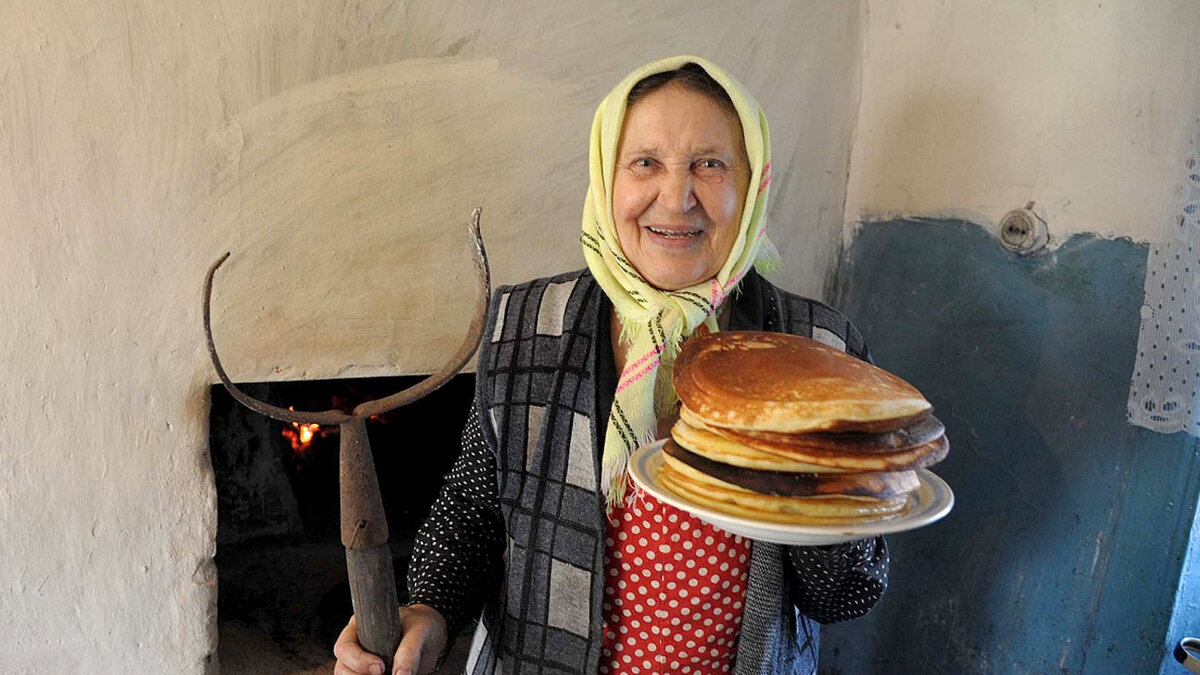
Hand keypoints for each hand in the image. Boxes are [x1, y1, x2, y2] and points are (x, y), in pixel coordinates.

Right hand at [333, 604, 448, 674]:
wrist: (431, 637)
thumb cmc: (421, 626)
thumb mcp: (419, 631)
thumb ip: (409, 651)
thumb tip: (400, 674)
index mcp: (360, 626)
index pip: (345, 646)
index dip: (358, 660)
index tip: (380, 668)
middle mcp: (356, 645)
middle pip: (342, 667)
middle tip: (384, 674)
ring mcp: (360, 662)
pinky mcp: (369, 673)